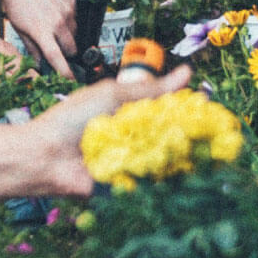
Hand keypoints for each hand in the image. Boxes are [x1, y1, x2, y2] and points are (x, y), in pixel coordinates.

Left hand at [0, 0, 76, 76]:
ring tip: (51, 26)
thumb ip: (32, 47)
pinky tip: (54, 12)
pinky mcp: (72, 1)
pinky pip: (75, 19)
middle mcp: (57, 22)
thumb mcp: (18, 27)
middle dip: (66, 53)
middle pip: (71, 48)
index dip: (64, 72)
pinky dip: (67, 22)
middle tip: (55, 49)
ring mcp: (67, 11)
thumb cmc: (16, 0)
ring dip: (67, 37)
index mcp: (41, 31)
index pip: (57, 58)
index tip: (70, 80)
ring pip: (74, 34)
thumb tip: (41, 64)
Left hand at [28, 63, 191, 195]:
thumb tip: (187, 72)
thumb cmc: (73, 119)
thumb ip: (151, 89)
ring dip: (179, 155)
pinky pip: (152, 181)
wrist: (45, 156)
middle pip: (169, 134)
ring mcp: (132, 160)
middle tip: (212, 133)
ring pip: (165, 158)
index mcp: (129, 111)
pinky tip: (184, 172)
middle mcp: (134, 135)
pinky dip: (165, 177)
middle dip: (188, 134)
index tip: (206, 106)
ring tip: (204, 152)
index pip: (165, 109)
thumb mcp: (113, 95)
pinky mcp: (129, 184)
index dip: (185, 108)